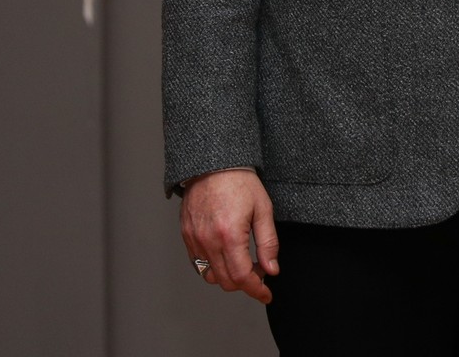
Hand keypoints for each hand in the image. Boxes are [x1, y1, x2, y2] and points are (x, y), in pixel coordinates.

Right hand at [179, 168, 279, 303]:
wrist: (214, 164)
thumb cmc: (240, 183)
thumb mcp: (263, 210)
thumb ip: (268, 243)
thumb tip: (272, 269)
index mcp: (229, 235)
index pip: (242, 277)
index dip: (256, 290)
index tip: (266, 294)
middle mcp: (208, 241)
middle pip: (226, 281)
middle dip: (245, 283)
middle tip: (259, 271)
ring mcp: (194, 239)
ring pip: (210, 275)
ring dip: (228, 276)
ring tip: (243, 262)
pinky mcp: (187, 235)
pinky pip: (198, 262)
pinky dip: (213, 266)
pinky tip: (226, 254)